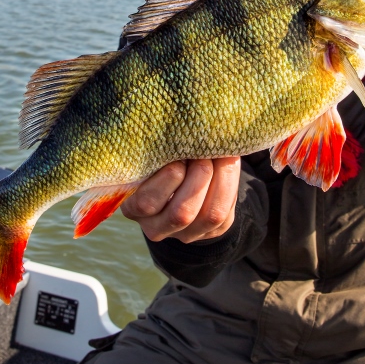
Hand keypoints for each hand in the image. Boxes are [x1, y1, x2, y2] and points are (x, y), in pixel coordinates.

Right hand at [121, 157, 239, 242]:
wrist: (179, 179)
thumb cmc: (157, 161)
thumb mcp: (150, 157)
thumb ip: (158, 151)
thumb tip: (182, 129)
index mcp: (134, 208)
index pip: (147, 202)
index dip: (168, 175)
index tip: (178, 148)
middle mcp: (157, 227)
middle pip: (182, 213)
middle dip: (199, 174)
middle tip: (203, 147)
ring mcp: (186, 234)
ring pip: (210, 215)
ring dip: (220, 178)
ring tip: (219, 152)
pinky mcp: (211, 232)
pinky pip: (226, 213)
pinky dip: (230, 182)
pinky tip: (228, 161)